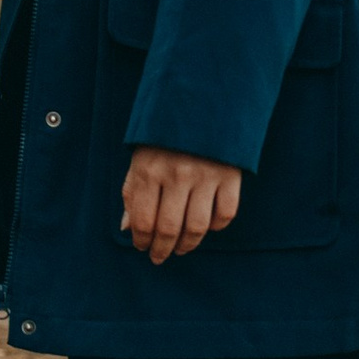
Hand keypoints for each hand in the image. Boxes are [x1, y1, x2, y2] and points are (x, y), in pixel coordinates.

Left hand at [122, 147, 243, 262]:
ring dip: (188, 244)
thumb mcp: (140, 158)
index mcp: (148, 170)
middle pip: (169, 228)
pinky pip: (225, 214)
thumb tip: (127, 229)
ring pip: (197, 227)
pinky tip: (206, 227)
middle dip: (162, 249)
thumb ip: (132, 193)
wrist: (201, 101)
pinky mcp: (230, 176)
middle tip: (159, 257)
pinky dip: (216, 227)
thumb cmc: (163, 136)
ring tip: (181, 248)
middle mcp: (176, 175)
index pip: (142, 220)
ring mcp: (205, 176)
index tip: (142, 247)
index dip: (141, 240)